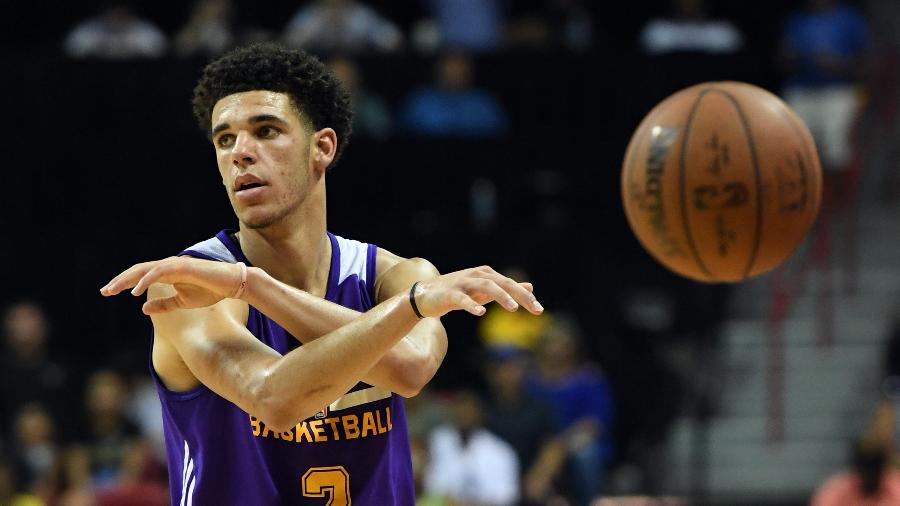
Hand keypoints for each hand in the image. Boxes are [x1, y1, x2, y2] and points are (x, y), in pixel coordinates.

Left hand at [100, 256, 244, 313]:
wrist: (231, 284)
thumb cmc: (210, 291)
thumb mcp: (183, 302)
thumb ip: (164, 304)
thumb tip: (143, 307)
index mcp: (167, 272)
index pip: (140, 275)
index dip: (124, 282)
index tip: (109, 292)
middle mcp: (168, 265)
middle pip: (138, 270)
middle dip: (120, 280)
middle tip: (104, 291)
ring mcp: (175, 264)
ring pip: (145, 269)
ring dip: (128, 280)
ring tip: (114, 290)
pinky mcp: (182, 267)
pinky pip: (159, 272)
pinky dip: (145, 280)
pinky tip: (135, 291)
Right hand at [412, 265, 542, 317]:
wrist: (425, 295)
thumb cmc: (458, 293)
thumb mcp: (485, 291)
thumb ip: (507, 289)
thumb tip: (531, 286)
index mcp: (487, 275)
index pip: (510, 284)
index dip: (525, 296)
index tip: (539, 309)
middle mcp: (477, 275)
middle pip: (502, 283)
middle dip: (520, 295)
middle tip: (535, 309)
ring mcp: (463, 283)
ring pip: (486, 286)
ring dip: (501, 296)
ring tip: (514, 308)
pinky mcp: (450, 294)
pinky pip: (463, 299)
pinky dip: (472, 304)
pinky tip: (481, 312)